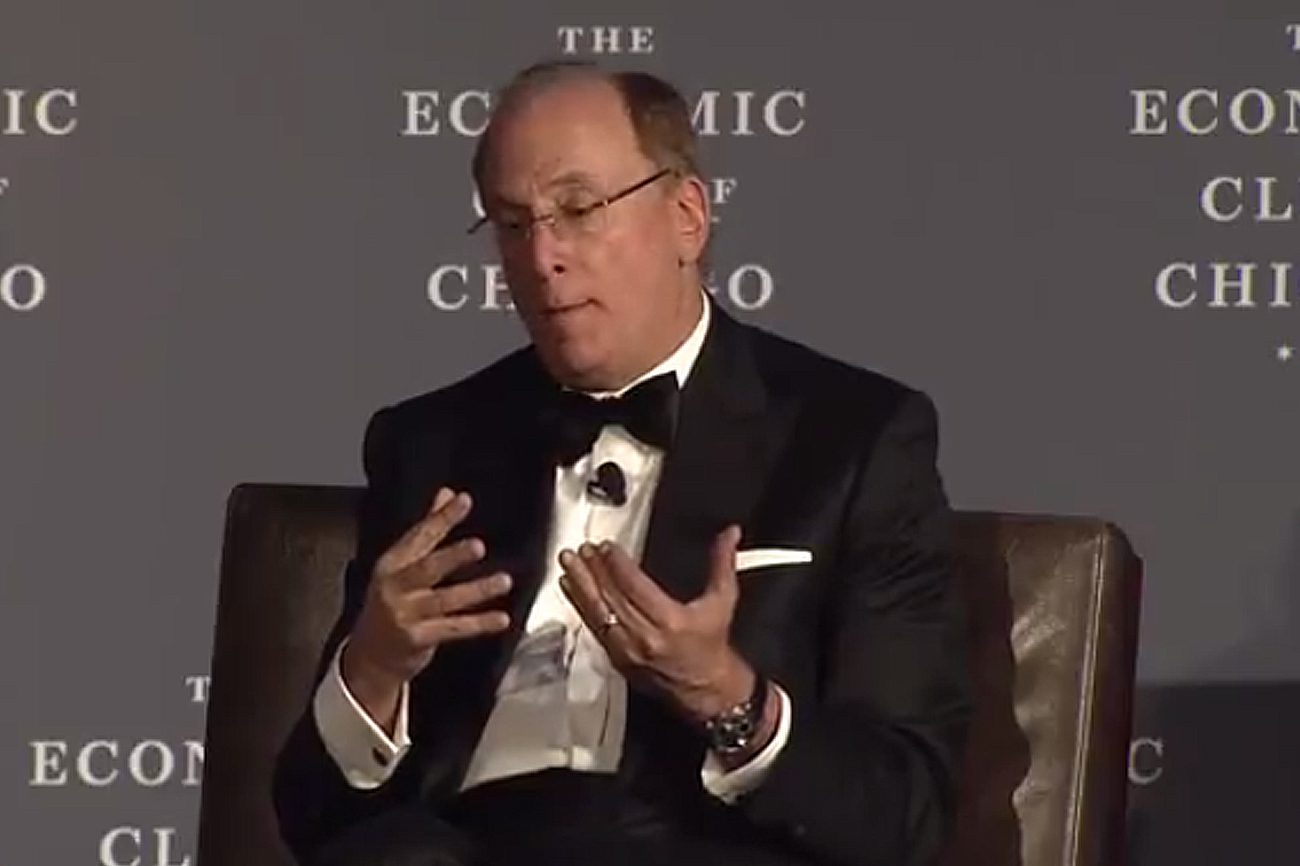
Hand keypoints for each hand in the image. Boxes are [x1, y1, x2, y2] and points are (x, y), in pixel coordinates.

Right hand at [343, 487, 511, 728]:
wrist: (370, 657)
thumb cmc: (392, 603)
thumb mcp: (402, 565)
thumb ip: (427, 529)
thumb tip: (446, 493)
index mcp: (391, 564)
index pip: (419, 536)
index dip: (441, 518)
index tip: (463, 500)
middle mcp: (395, 588)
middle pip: (427, 568)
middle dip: (453, 556)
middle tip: (479, 546)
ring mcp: (405, 615)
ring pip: (445, 600)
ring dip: (476, 591)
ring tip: (504, 581)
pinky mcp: (417, 640)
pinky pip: (453, 628)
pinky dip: (478, 624)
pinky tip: (501, 618)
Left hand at [558, 525, 753, 724]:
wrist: (708, 690)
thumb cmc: (712, 647)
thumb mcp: (723, 601)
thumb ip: (722, 563)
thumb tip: (729, 535)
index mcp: (670, 621)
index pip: (635, 586)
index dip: (618, 565)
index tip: (608, 547)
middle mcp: (645, 637)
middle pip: (612, 598)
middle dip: (594, 570)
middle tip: (581, 550)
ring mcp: (628, 650)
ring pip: (598, 613)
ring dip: (581, 585)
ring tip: (569, 564)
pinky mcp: (617, 659)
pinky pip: (595, 629)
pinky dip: (581, 606)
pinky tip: (572, 589)